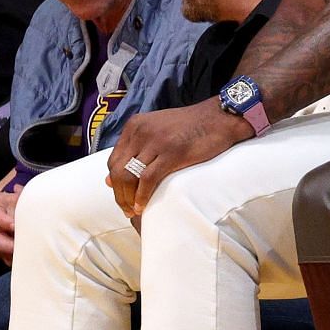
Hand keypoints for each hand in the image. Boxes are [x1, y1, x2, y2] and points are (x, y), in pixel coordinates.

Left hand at [106, 99, 251, 219]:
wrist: (220, 118)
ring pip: (129, 176)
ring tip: (134, 211)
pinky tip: (143, 206)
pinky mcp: (172, 153)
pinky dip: (142, 196)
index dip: (114, 183)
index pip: (113, 160)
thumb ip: (135, 151)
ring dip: (128, 198)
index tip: (122, 198)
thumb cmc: (192, 127)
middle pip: (118, 170)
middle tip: (126, 210)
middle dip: (119, 194)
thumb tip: (108, 179)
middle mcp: (140, 132)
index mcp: (134, 126)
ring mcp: (156, 142)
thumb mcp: (157, 132)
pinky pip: (147, 179)